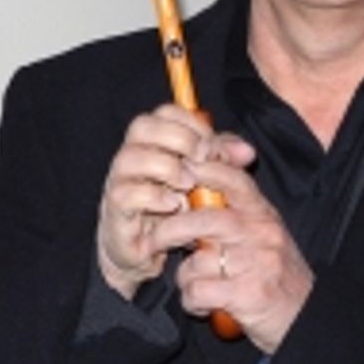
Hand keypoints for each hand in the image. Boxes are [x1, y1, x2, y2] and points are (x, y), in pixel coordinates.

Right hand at [96, 106, 254, 300]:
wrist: (148, 249)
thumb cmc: (176, 210)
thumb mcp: (206, 182)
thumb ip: (223, 162)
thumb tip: (247, 152)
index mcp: (151, 143)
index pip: (164, 113)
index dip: (191, 122)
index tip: (212, 146)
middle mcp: (131, 157)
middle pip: (142, 127)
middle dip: (179, 139)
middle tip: (202, 160)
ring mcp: (119, 182)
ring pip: (130, 158)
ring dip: (167, 168)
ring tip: (188, 185)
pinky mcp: (117, 211)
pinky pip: (126, 195)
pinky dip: (154, 198)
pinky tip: (174, 206)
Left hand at [152, 155, 313, 354]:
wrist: (308, 318)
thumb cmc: (278, 275)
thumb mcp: (265, 234)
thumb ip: (238, 211)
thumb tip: (198, 184)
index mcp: (264, 215)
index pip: (233, 180)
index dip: (203, 170)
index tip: (179, 172)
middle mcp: (262, 234)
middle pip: (204, 220)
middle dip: (170, 230)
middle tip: (156, 240)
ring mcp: (256, 264)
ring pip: (197, 262)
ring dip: (186, 278)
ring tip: (197, 286)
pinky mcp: (248, 295)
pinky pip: (198, 292)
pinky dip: (192, 302)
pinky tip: (203, 305)